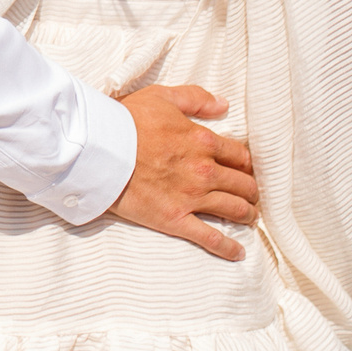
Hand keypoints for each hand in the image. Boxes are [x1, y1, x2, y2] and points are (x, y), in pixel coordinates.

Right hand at [108, 84, 258, 260]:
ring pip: (234, 209)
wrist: (99, 148)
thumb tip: (223, 105)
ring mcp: (191, 197)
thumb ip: (196, 99)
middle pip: (242, 184)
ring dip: (247, 214)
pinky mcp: (175, 219)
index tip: (247, 169)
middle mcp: (204, 171)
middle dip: (251, 190)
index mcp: (203, 141)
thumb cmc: (127, 120)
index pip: (240, 156)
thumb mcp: (162, 97)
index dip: (247, 164)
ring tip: (250, 217)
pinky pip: (209, 238)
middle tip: (252, 195)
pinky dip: (228, 247)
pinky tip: (238, 253)